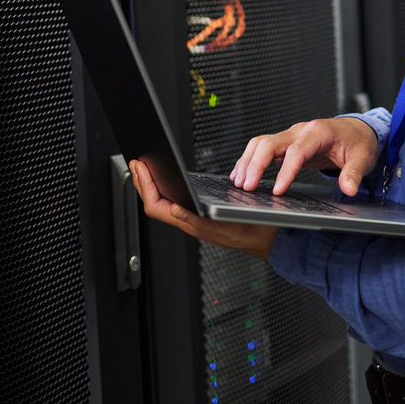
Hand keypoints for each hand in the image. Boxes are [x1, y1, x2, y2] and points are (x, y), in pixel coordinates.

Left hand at [130, 160, 276, 260]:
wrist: (268, 239)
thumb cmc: (252, 232)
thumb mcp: (226, 224)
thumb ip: (197, 220)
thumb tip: (173, 209)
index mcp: (192, 224)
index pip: (156, 206)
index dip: (145, 186)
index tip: (141, 168)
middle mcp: (189, 223)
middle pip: (155, 203)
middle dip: (142, 183)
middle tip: (136, 163)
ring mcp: (194, 220)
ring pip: (163, 204)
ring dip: (152, 185)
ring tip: (146, 169)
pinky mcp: (200, 217)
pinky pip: (175, 203)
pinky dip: (166, 190)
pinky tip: (167, 182)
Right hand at [231, 117, 379, 196]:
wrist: (357, 130)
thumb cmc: (358, 142)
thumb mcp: (363, 157)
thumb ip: (354, 173)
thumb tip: (348, 188)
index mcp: (319, 132)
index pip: (296, 151)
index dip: (285, 171)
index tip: (278, 190)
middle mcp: (301, 130)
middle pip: (270, 142)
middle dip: (256, 164)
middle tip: (247, 187)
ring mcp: (291, 135)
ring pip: (261, 143)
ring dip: (248, 162)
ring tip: (239, 183)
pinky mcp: (286, 143)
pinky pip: (263, 148)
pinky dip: (250, 160)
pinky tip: (242, 174)